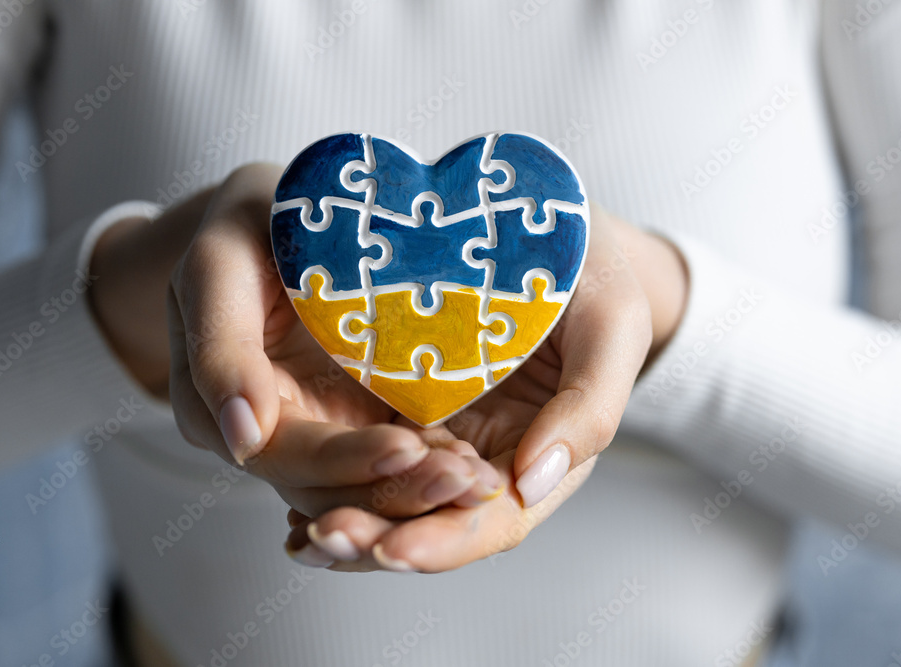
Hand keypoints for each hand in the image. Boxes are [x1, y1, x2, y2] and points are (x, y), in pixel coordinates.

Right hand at [162, 164, 502, 517]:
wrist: (282, 217)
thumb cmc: (247, 227)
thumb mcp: (218, 266)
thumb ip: (220, 347)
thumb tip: (243, 436)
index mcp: (218, 406)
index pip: (284, 455)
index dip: (344, 460)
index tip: (406, 448)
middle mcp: (270, 432)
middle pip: (332, 489)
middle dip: (400, 490)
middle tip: (465, 480)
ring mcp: (321, 429)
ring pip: (368, 490)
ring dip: (425, 492)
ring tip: (482, 485)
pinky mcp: (363, 419)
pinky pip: (400, 460)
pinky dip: (438, 466)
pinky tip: (483, 469)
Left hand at [284, 205, 689, 571]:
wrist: (553, 230)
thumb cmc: (592, 273)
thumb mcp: (612, 324)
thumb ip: (589, 408)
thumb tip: (530, 482)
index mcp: (543, 454)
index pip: (495, 522)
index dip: (447, 542)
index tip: (396, 550)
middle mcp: (488, 457)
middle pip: (432, 521)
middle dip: (378, 540)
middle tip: (322, 540)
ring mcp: (443, 431)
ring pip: (391, 496)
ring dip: (346, 517)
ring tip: (299, 537)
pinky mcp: (405, 400)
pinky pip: (366, 450)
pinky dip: (332, 476)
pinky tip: (288, 490)